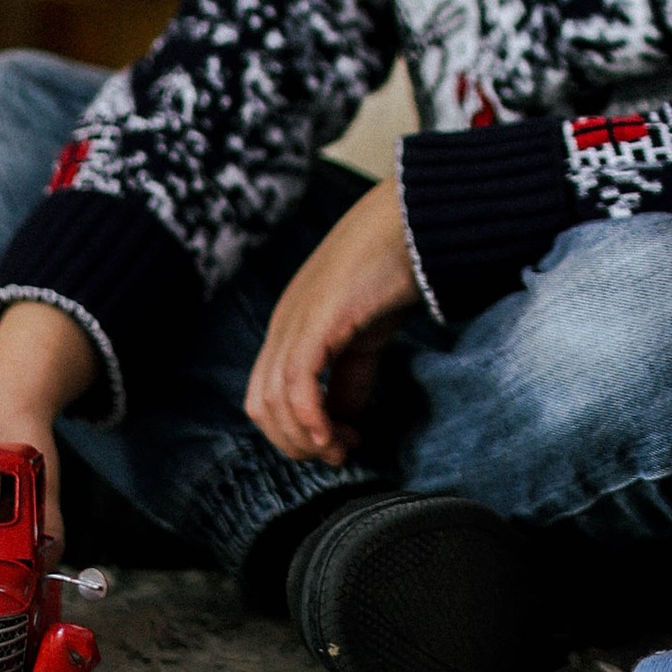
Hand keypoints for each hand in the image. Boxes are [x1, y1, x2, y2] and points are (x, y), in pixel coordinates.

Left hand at [243, 181, 416, 462]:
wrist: (410, 219)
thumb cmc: (392, 268)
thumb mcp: (366, 334)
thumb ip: (351, 375)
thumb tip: (344, 421)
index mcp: (290, 329)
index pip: (267, 399)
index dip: (297, 433)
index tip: (343, 444)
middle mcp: (282, 327)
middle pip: (261, 408)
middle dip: (298, 444)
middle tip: (342, 453)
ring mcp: (293, 323)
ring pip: (272, 403)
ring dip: (306, 439)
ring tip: (344, 446)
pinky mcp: (315, 322)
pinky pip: (297, 384)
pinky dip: (311, 419)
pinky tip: (336, 435)